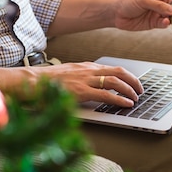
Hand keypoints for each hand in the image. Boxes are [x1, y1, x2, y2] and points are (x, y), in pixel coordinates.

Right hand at [0, 62, 142, 105]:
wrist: (30, 81)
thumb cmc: (45, 81)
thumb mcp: (67, 76)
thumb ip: (80, 79)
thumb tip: (91, 88)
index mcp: (85, 66)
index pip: (111, 68)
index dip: (126, 75)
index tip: (133, 82)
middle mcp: (87, 70)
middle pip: (118, 71)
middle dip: (133, 81)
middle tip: (141, 90)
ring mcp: (85, 80)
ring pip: (115, 81)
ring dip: (129, 90)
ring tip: (136, 98)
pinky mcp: (81, 91)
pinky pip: (106, 94)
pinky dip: (119, 99)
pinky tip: (126, 104)